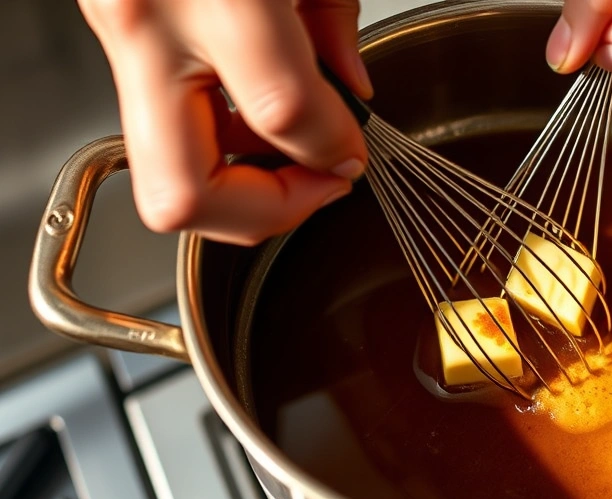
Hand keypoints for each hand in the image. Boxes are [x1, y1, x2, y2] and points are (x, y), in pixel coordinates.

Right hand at [78, 0, 370, 245]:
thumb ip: (332, 14)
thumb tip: (351, 93)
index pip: (284, 113)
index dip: (334, 149)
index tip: (353, 154)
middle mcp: (143, 22)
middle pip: (186, 196)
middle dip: (266, 215)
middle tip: (316, 189)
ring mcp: (114, 36)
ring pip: (161, 182)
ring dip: (238, 193)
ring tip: (291, 153)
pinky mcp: (107, 37)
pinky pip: (157, 132)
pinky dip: (212, 150)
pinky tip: (248, 119)